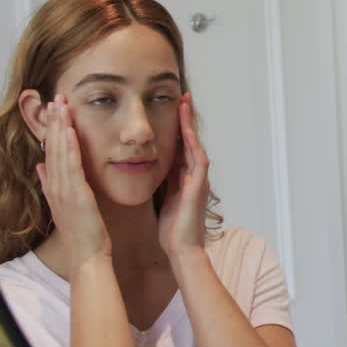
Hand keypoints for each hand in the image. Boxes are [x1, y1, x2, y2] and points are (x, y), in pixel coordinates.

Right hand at [37, 95, 109, 263]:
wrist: (87, 256)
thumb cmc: (83, 233)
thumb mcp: (65, 205)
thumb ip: (51, 184)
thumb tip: (40, 167)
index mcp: (54, 187)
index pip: (51, 151)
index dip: (52, 129)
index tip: (54, 108)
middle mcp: (55, 186)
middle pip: (52, 147)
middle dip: (53, 121)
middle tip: (54, 97)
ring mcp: (63, 190)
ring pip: (59, 152)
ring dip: (60, 127)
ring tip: (60, 105)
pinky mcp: (76, 196)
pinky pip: (71, 167)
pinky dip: (69, 148)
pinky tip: (70, 131)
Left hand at [158, 92, 210, 259]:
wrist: (182, 250)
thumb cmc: (173, 231)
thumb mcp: (163, 200)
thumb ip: (162, 184)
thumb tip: (147, 169)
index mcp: (183, 177)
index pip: (180, 145)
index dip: (176, 127)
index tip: (170, 108)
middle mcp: (193, 175)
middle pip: (190, 139)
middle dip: (186, 118)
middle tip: (181, 96)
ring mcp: (199, 179)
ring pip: (195, 143)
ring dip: (190, 123)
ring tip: (185, 103)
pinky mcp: (199, 185)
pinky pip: (197, 157)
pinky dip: (192, 141)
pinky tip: (186, 128)